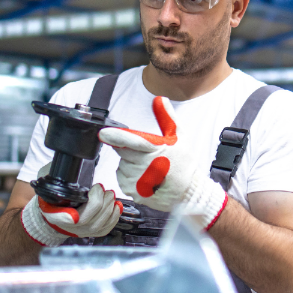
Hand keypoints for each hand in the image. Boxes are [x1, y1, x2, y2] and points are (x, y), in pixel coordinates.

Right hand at [21, 182, 121, 245]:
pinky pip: (105, 229)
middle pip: (87, 219)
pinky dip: (114, 217)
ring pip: (98, 224)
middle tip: (101, 188)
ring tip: (110, 194)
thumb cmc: (53, 196)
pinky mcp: (91, 232)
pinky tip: (117, 206)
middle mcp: (68, 225)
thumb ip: (52, 175)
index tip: (76, 212)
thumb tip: (65, 164)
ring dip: (108, 207)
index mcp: (54, 213)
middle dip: (99, 201)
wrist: (53, 214)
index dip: (68, 216)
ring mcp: (80, 231)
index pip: (62, 217)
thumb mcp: (47, 184)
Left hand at [98, 96, 227, 229]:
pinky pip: (122, 178)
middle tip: (146, 154)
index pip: (130, 140)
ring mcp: (138, 180)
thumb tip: (160, 100)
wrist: (188, 192)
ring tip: (148, 168)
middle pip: (122, 151)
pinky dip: (129, 176)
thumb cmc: (184, 164)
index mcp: (154, 149)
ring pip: (121, 164)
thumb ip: (167, 117)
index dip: (115, 136)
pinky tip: (144, 177)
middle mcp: (145, 166)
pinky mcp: (134, 191)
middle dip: (129, 149)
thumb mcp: (179, 137)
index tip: (104, 133)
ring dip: (129, 163)